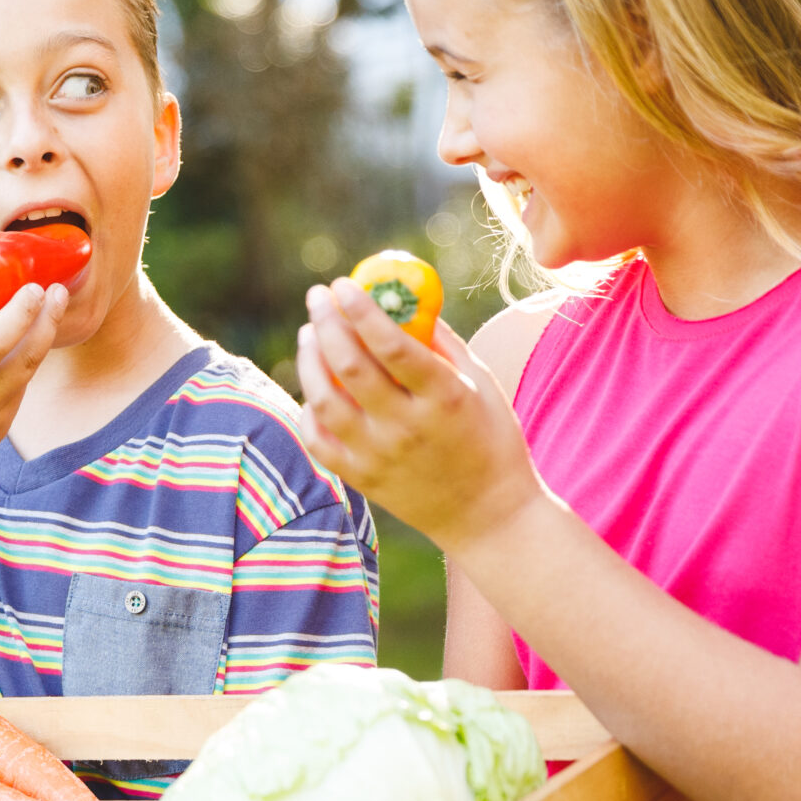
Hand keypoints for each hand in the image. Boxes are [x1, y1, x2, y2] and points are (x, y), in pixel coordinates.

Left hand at [294, 277, 541, 549]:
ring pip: (324, 401)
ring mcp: (379, 457)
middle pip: (350, 366)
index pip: (391, 344)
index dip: (361, 309)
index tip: (343, 283)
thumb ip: (442, 342)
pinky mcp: (362, 480)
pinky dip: (309, 409)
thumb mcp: (481, 384)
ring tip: (309, 333)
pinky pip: (318, 441)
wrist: (489, 517)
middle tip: (318, 296)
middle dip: (327, 322)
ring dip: (309, 359)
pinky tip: (314, 387)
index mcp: (444, 398)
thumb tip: (406, 301)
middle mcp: (407, 428)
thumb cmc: (492, 441)